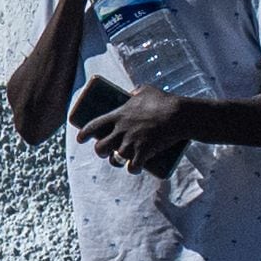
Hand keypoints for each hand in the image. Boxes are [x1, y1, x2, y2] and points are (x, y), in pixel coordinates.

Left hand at [78, 84, 197, 174]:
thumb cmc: (164, 101)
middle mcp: (121, 131)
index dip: (84, 134)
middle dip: (101, 151)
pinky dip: (133, 169)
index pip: (93, 126)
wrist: (180, 115)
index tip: (80, 139)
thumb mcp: (146, 90)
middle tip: (106, 151)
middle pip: (101, 147)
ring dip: (117, 161)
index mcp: (118, 115)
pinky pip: (132, 167)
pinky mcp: (143, 153)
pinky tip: (133, 169)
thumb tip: (131, 94)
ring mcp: (131, 143)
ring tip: (121, 160)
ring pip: (116, 159)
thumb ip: (136, 91)